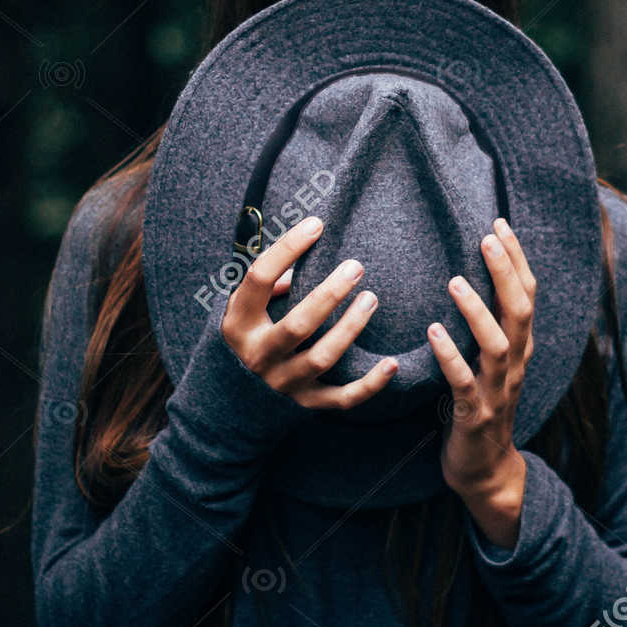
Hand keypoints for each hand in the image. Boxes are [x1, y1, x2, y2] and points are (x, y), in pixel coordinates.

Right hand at [222, 215, 399, 409]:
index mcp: (238, 324)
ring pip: (322, 358)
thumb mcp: (246, 305)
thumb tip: (304, 258)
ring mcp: (283, 383)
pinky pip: (342, 399)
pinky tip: (392, 363)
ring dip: (350, 328)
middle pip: (297, 325)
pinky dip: (370, 384)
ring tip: (371, 298)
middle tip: (355, 267)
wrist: (234, 395)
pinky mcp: (306, 403)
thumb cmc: (251, 331)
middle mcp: (258, 355)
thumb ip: (272, 280)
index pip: (260, 279)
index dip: (288, 248)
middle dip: (329, 295)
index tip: (317, 224)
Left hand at [426, 217, 533, 540]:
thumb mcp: (488, 361)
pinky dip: (451, 357)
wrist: (484, 469)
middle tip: (487, 236)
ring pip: (498, 345)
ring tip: (455, 280)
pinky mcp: (476, 415)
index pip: (527, 295)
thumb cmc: (480, 405)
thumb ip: (486, 323)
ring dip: (477, 311)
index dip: (517, 259)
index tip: (499, 223)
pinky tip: (433, 332)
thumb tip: (470, 274)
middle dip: (506, 272)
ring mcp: (498, 391)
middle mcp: (515, 365)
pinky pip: (465, 384)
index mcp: (519, 348)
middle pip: (520, 311)